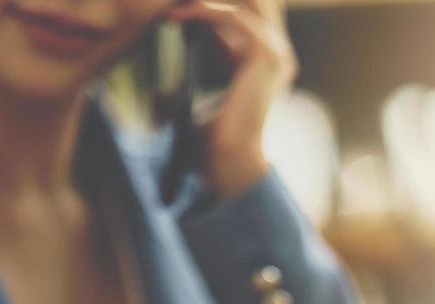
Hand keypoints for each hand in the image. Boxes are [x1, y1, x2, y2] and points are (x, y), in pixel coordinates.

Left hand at [166, 0, 296, 198]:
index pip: (238, 20)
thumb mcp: (198, 102)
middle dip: (208, 1)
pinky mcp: (265, 55)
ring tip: (174, 7)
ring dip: (203, 4)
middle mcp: (274, 56)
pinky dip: (205, 11)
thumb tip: (160, 80)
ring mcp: (274, 54)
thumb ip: (190, 82)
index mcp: (261, 66)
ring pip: (239, 7)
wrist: (227, 158)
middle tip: (174, 4)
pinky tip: (180, 16)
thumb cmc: (211, 140)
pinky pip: (234, 17)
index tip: (176, 10)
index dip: (209, 9)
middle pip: (245, 6)